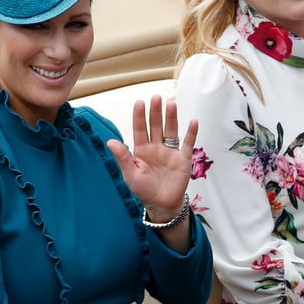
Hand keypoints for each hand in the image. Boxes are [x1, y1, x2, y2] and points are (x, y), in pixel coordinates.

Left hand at [106, 95, 196, 223]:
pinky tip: (192, 121)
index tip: (139, 102)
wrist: (162, 205)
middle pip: (156, 126)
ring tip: (171, 104)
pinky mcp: (183, 159)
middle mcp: (156, 147)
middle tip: (156, 98)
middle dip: (156, 112)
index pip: (140, 129)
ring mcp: (170, 152)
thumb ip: (122, 157)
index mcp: (141, 150)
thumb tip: (110, 142)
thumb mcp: (130, 175)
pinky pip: (187, 143)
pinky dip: (191, 133)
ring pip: (171, 130)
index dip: (139, 116)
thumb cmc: (144, 191)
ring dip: (171, 118)